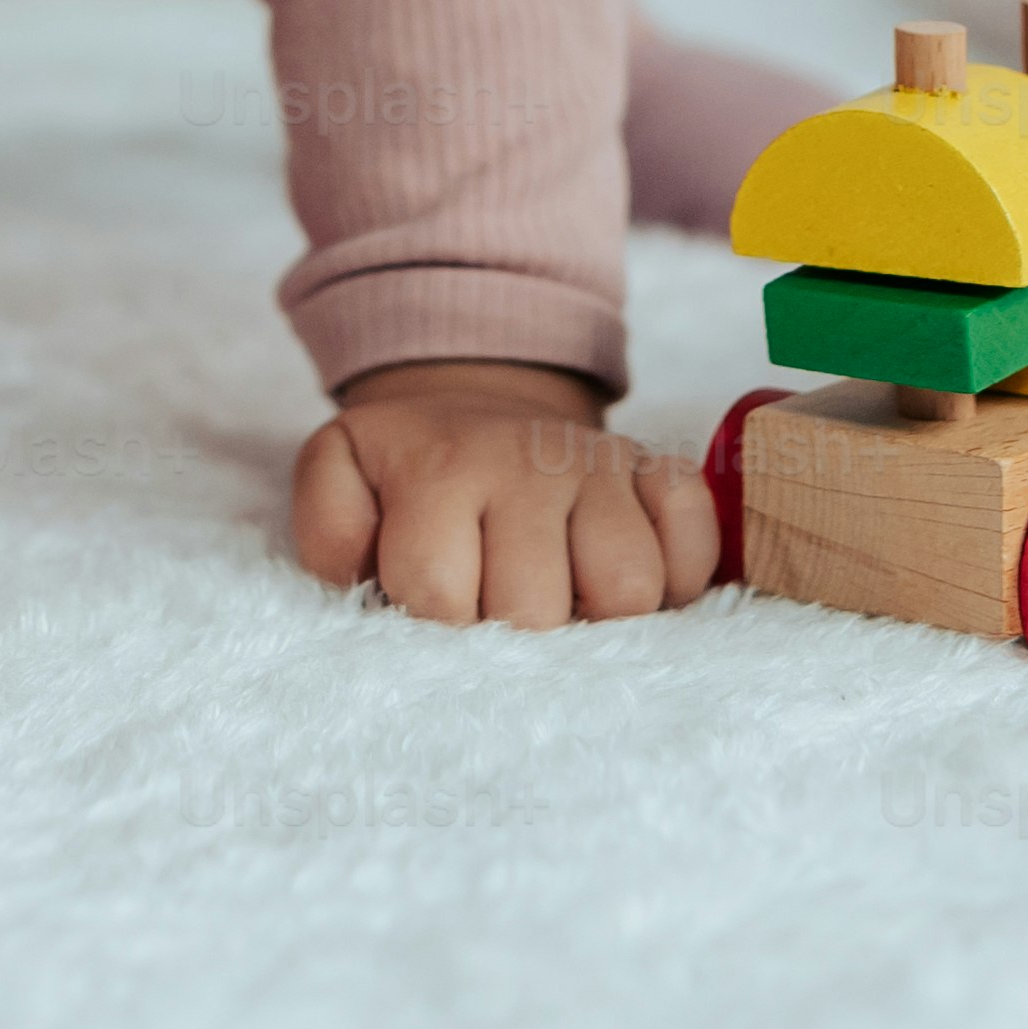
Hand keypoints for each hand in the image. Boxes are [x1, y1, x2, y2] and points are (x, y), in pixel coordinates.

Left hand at [286, 358, 714, 626]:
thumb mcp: (340, 473)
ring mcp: (605, 468)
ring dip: (595, 616)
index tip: (436, 604)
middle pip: (536, 609)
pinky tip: (617, 571)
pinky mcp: (665, 475)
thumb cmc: (409, 466)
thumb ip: (330, 529)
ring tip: (561, 599)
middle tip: (497, 606)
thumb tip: (367, 577)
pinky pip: (697, 548)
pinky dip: (676, 577)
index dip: (434, 622)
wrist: (478, 399)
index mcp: (441, 469)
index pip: (438, 595)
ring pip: (628, 590)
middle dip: (511, 630)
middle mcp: (530, 464)